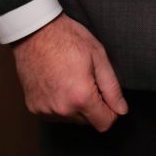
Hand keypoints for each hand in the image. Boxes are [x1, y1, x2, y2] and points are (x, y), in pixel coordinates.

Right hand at [11, 12, 127, 130]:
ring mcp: (45, 110)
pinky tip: (58, 83)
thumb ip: (112, 88)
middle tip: (87, 79)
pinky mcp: (33, 108)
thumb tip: (121, 109)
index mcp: (81, 97)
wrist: (35, 31)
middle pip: (88, 121)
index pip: (104, 123)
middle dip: (93, 105)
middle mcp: (62, 110)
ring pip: (70, 118)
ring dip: (75, 105)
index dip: (111, 111)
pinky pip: (54, 114)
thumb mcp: (98, 56)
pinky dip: (60, 103)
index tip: (108, 96)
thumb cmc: (67, 39)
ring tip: (71, 78)